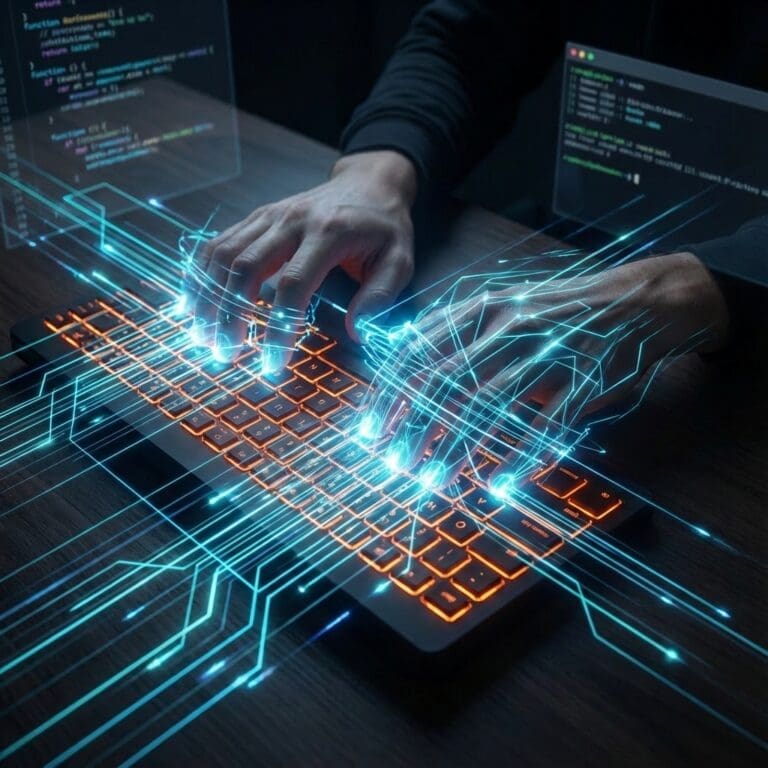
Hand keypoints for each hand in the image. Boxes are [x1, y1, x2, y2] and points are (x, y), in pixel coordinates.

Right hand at [190, 150, 416, 368]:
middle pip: (245, 269)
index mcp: (328, 233)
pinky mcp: (256, 217)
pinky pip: (218, 242)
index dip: (278, 327)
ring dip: (208, 297)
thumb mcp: (400, 259)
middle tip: (223, 354)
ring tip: (202, 335)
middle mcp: (291, 221)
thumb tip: (357, 332)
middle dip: (229, 316)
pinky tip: (194, 301)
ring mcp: (269, 216)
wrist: (368, 182)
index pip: (293, 285)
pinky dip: (201, 272)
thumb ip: (380, 295)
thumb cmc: (384, 227)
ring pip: (224, 255)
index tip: (271, 364)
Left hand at [364, 252, 728, 492]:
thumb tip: (401, 357)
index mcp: (484, 308)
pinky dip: (521, 458)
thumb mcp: (505, 303)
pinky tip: (500, 484)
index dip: (388, 392)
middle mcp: (510, 327)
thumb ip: (458, 328)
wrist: (639, 300)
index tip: (370, 428)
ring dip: (454, 449)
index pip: (418, 350)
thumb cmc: (562, 308)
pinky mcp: (585, 381)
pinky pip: (548, 426)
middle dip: (412, 427)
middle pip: (444, 382)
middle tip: (393, 463)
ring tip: (431, 481)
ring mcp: (548, 354)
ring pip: (487, 407)